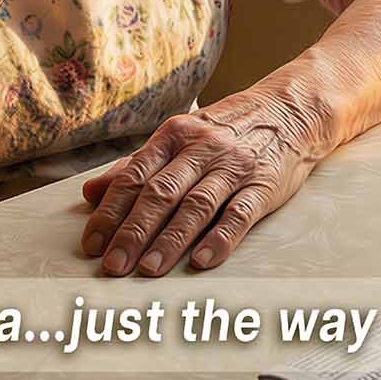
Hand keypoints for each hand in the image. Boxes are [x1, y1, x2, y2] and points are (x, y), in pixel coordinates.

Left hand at [79, 91, 317, 275]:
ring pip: (196, 205)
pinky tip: (202, 261)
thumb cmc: (225, 130)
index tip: (92, 244)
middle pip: (161, 193)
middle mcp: (201, 148)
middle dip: (133, 232)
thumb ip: (135, 166)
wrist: (290, 110)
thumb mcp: (178, 137)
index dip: (110, 211)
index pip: (135, 176)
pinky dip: (220, 238)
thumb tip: (90, 193)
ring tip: (149, 270)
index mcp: (174, 135)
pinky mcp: (263, 185)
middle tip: (113, 266)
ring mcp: (233, 166)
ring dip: (170, 240)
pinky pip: (239, 214)